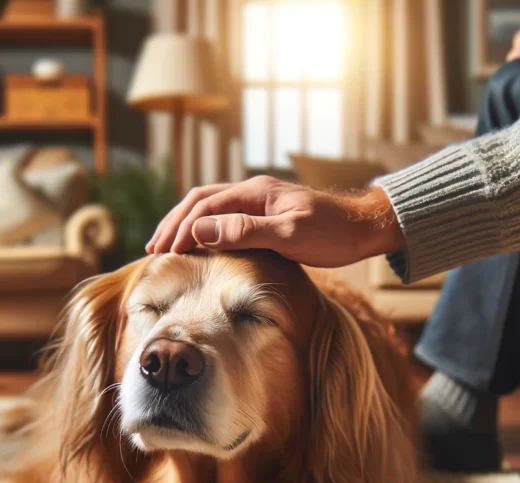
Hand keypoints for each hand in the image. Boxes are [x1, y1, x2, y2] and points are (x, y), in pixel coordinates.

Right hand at [145, 176, 403, 268]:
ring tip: (167, 245)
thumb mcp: (289, 236)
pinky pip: (225, 216)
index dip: (181, 229)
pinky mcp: (267, 214)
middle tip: (153, 249)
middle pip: (200, 201)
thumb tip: (201, 231)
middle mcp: (254, 191)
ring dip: (186, 224)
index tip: (165, 253)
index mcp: (255, 193)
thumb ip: (245, 232)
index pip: (205, 207)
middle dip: (174, 223)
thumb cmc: (333, 234)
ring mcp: (260, 202)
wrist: (366, 227)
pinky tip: (200, 243)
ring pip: (210, 207)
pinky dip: (204, 227)